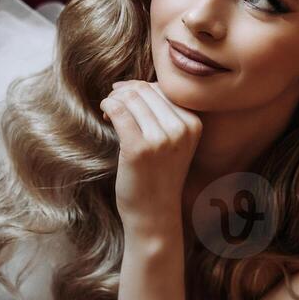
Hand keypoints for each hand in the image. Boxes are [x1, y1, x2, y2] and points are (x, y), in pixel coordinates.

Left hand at [100, 80, 202, 232]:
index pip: (163, 89)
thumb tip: (131, 84)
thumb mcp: (173, 142)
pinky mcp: (139, 148)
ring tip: (109, 112)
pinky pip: (118, 110)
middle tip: (113, 104)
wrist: (154, 215)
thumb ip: (162, 113)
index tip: (126, 100)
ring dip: (114, 99)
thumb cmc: (158, 176)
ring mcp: (162, 139)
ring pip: (131, 98)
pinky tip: (104, 113)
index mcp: (194, 124)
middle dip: (125, 92)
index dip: (140, 89)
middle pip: (145, 90)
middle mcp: (181, 129)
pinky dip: (108, 105)